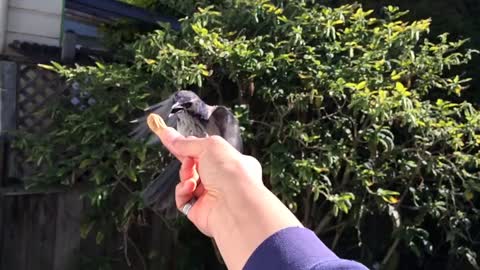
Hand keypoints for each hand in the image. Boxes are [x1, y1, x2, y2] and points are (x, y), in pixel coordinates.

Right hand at [146, 113, 262, 235]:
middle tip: (186, 158)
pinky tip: (190, 188)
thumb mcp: (210, 146)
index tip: (171, 138)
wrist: (235, 205)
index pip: (207, 152)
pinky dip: (182, 191)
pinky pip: (182, 198)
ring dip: (185, 175)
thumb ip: (187, 142)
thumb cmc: (232, 173)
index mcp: (232, 162)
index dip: (190, 145)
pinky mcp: (199, 211)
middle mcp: (223, 180)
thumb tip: (168, 134)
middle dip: (187, 161)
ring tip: (191, 175)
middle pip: (195, 166)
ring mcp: (212, 196)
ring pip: (187, 181)